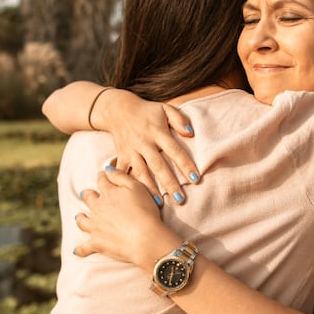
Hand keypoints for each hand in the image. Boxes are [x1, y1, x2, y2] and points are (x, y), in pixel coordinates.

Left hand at [74, 168, 180, 267]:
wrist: (145, 238)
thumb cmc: (145, 211)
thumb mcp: (137, 187)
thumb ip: (120, 176)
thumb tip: (107, 169)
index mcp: (108, 193)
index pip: (102, 180)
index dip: (102, 176)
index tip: (103, 175)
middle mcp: (98, 208)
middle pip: (88, 198)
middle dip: (88, 195)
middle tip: (88, 194)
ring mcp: (95, 226)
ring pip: (82, 220)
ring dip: (81, 218)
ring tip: (80, 217)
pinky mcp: (96, 243)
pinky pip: (84, 248)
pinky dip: (80, 250)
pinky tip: (76, 251)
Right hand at [102, 89, 199, 203]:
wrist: (118, 109)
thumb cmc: (147, 111)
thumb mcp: (165, 109)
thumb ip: (179, 119)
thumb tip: (191, 133)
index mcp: (157, 132)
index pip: (174, 150)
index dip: (185, 164)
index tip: (195, 179)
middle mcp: (144, 143)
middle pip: (158, 166)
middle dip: (169, 183)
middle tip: (180, 199)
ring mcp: (131, 151)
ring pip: (141, 173)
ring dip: (150, 189)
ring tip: (160, 204)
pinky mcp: (121, 156)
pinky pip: (124, 173)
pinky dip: (128, 185)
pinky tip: (135, 197)